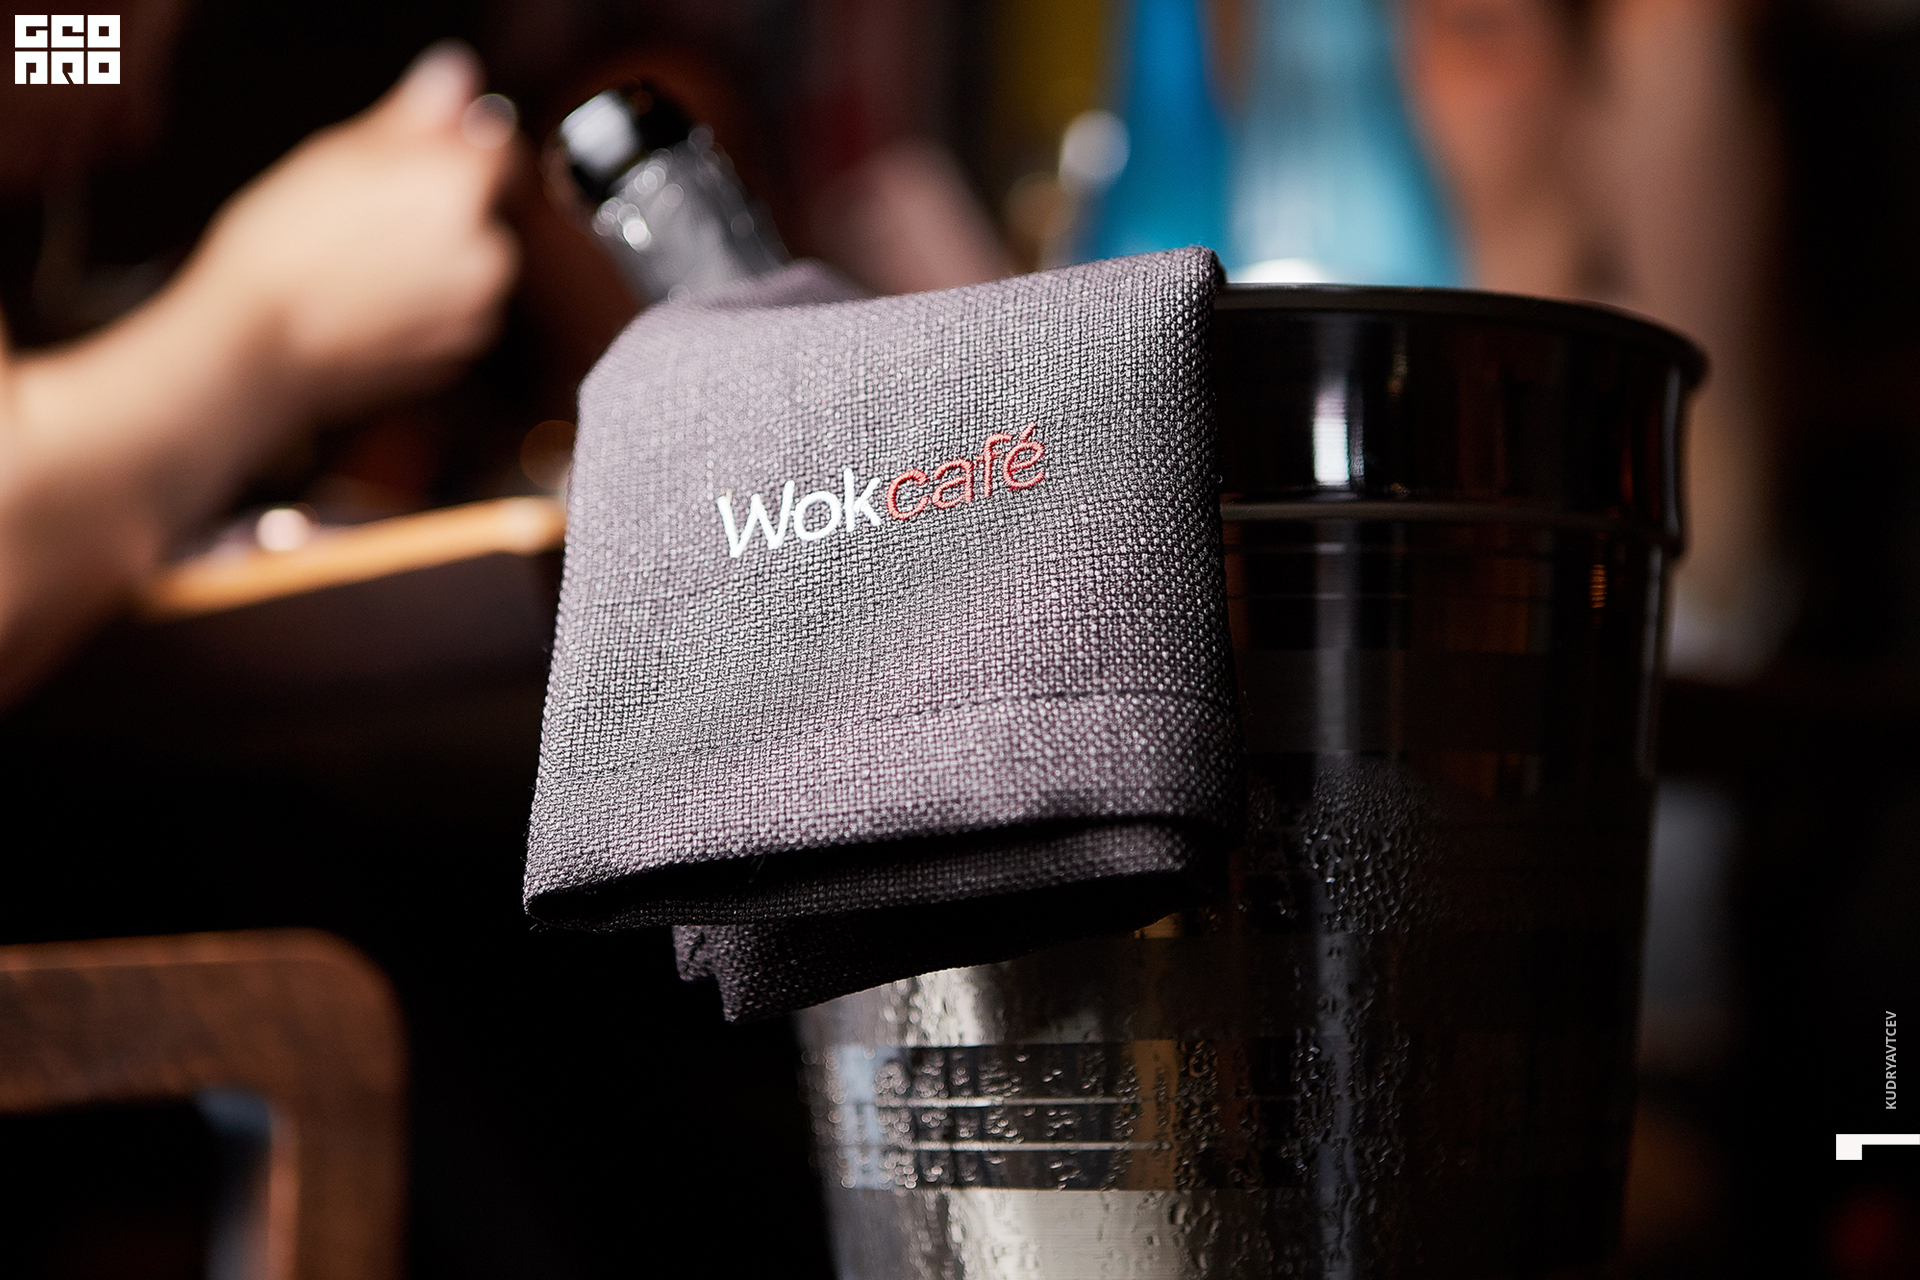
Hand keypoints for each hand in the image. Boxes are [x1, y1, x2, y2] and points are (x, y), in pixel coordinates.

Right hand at [187, 42, 519, 416]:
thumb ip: (414, 117)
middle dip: (444, 209)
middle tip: (370, 216)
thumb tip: (456, 77)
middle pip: (485, 211)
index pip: (500, 147)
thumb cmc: (284, 247)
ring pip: (472, 265)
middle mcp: (488, 252)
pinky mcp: (461, 354)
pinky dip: (427, 306)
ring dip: (437, 258)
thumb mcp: (339, 156)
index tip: (422, 156)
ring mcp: (478, 310)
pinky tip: (372, 301)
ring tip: (364, 262)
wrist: (258, 345)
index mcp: (462, 188)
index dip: (461, 147)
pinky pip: (456, 314)